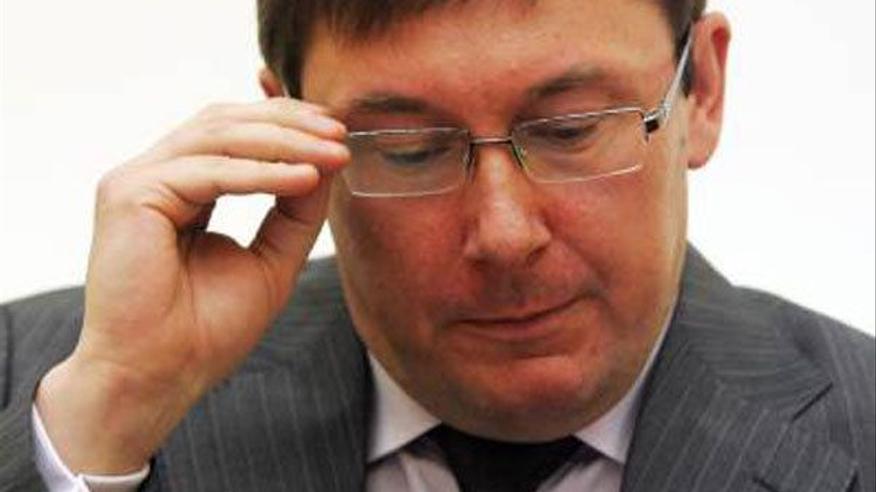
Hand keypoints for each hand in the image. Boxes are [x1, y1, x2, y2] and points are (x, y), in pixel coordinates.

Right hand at [35, 98, 349, 473]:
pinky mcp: (130, 195)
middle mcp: (154, 176)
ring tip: (332, 154)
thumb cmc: (206, 330)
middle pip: (225, 122)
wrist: (159, 376)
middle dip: (289, 122)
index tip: (337, 132)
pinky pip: (208, 172)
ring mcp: (137, 182)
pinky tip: (304, 179)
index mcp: (180, 188)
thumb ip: (295, 212)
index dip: (285, 123)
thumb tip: (327, 165)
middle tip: (340, 132)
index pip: (232, 133)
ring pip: (218, 137)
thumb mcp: (271, 260)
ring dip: (284, 141)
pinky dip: (261, 174)